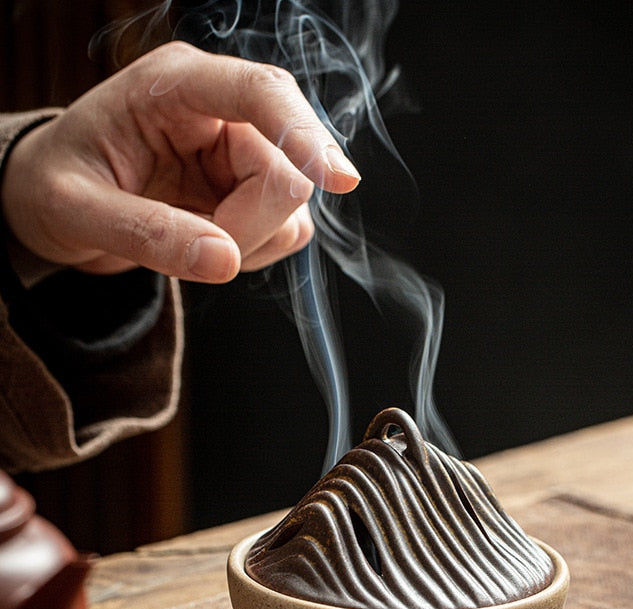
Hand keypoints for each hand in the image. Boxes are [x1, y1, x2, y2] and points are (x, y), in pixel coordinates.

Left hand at [0, 42, 359, 282]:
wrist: (59, 206)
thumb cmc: (55, 187)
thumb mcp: (76, 209)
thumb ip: (148, 233)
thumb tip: (224, 259)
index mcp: (176, 86)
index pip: (262, 93)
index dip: (304, 134)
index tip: (340, 180)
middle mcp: (222, 113)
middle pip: (287, 172)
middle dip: (246, 226)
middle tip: (188, 243)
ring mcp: (245, 155)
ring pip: (293, 210)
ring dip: (247, 242)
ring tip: (184, 237)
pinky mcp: (255, 193)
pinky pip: (287, 233)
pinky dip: (252, 251)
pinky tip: (208, 241)